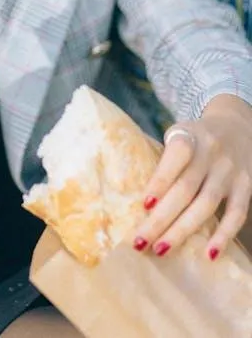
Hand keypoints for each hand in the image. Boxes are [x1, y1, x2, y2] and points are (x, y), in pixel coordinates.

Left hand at [132, 95, 251, 260]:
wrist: (237, 126)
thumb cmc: (194, 138)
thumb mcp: (178, 136)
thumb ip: (165, 161)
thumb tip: (141, 203)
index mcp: (189, 136)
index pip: (176, 157)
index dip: (160, 181)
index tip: (144, 205)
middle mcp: (210, 152)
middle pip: (185, 188)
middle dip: (161, 218)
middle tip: (140, 241)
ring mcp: (230, 170)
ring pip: (207, 204)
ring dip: (183, 230)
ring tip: (161, 249)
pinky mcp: (247, 185)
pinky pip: (237, 213)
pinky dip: (224, 235)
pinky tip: (210, 255)